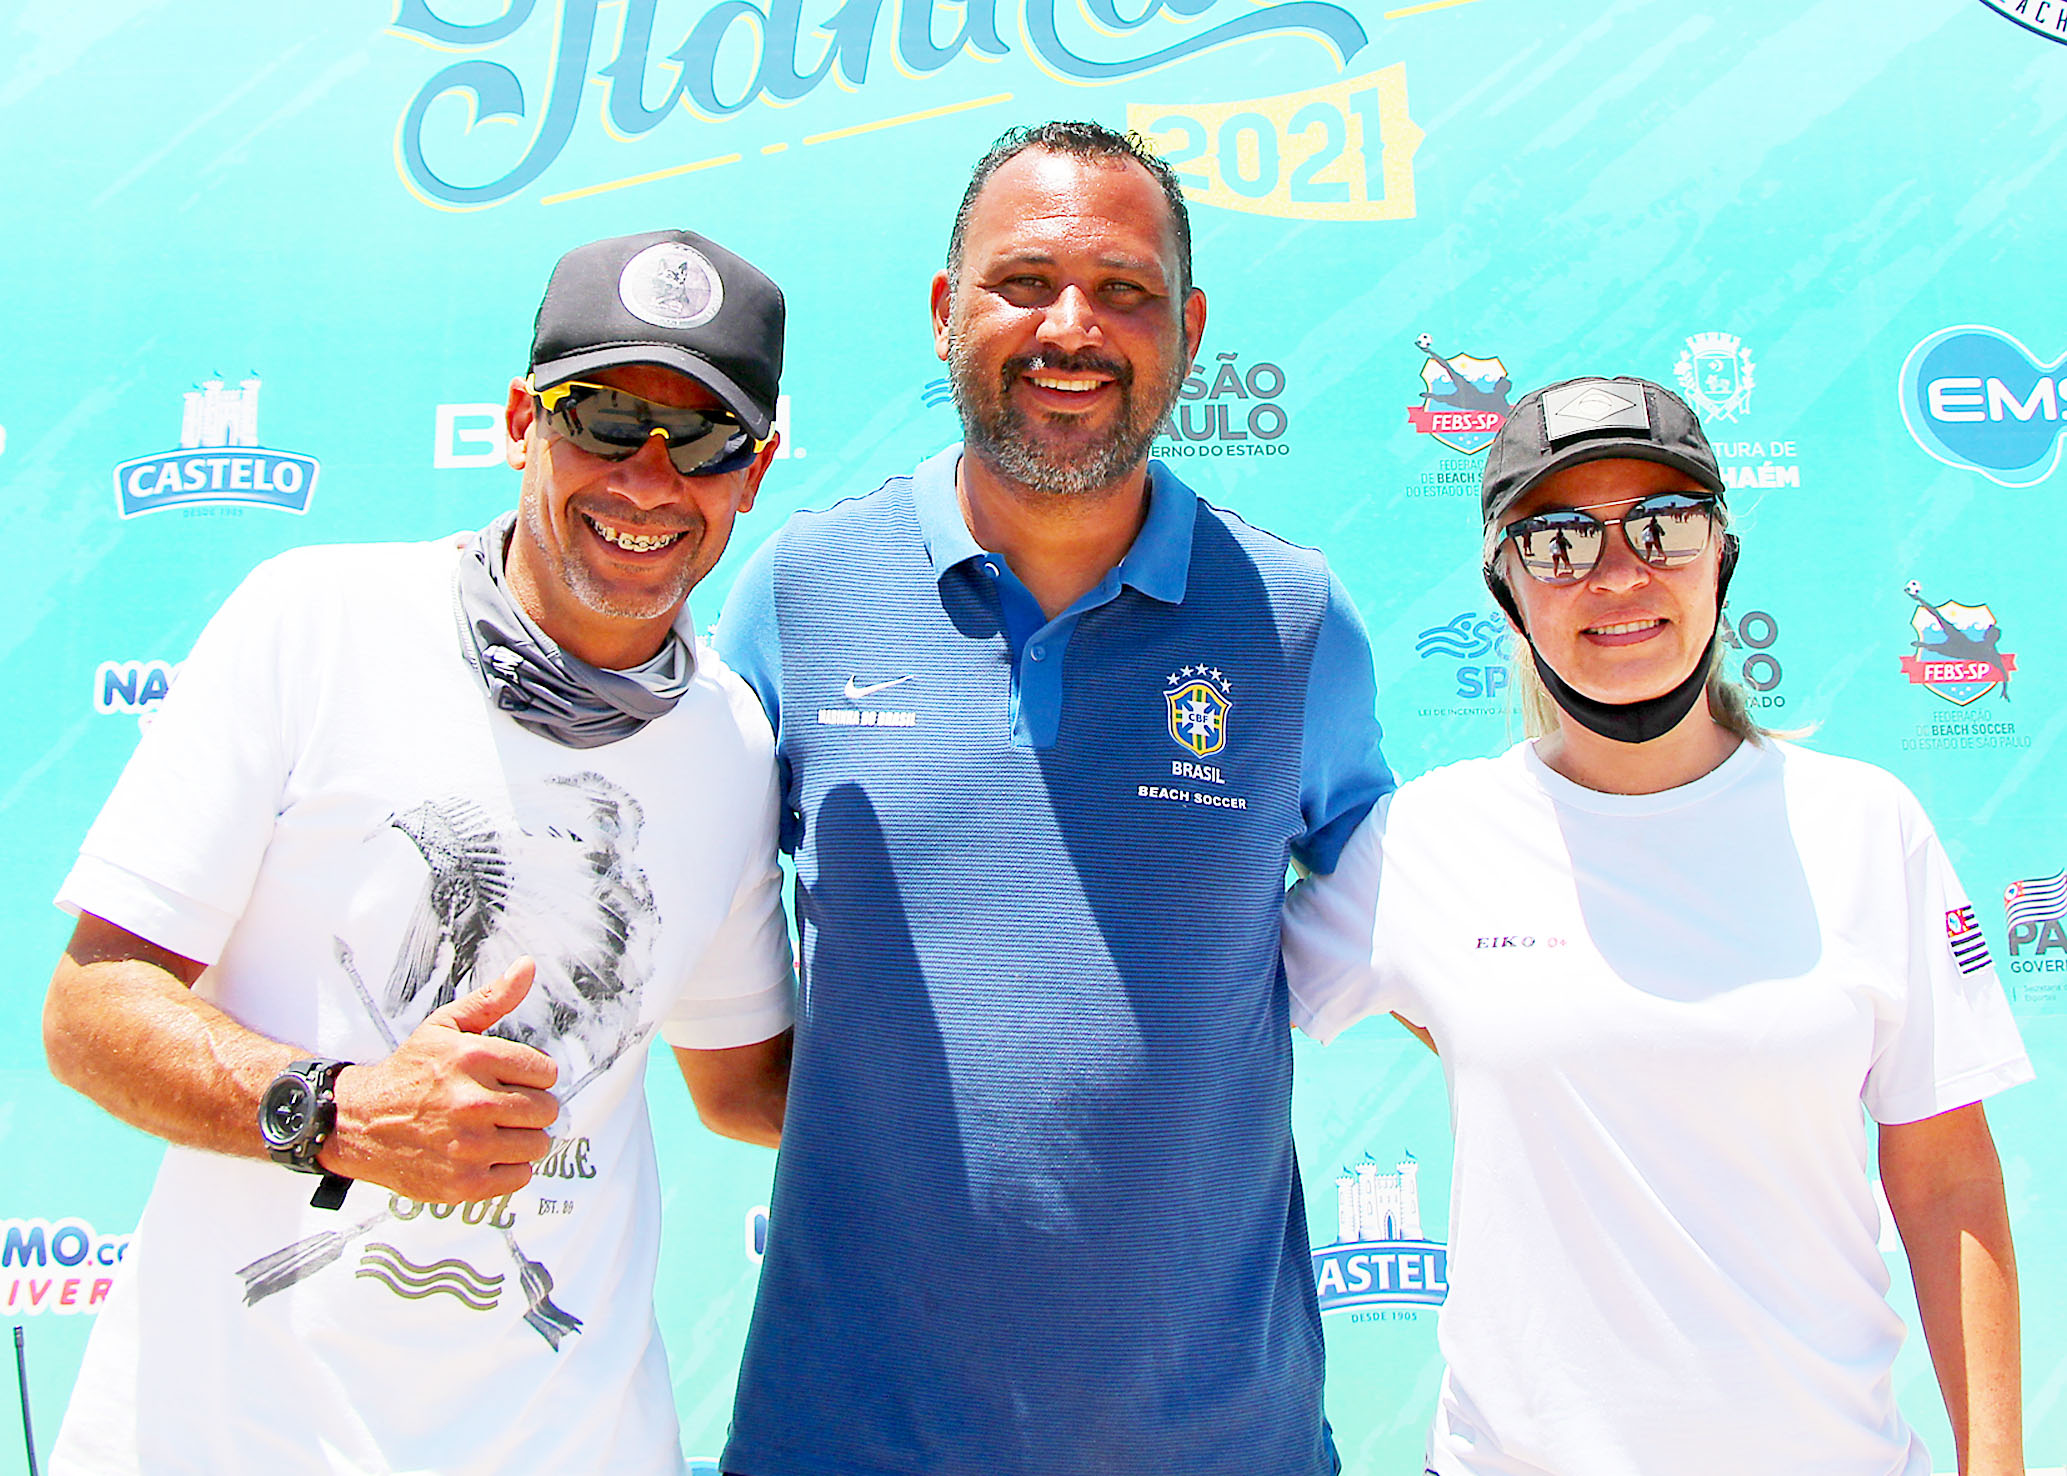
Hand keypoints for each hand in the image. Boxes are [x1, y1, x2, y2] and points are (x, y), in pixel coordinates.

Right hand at [321, 958, 560, 1202]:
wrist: (358, 1122)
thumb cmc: (408, 1074)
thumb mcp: (445, 1027)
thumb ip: (492, 999)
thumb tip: (526, 966)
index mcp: (475, 1059)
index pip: (546, 1072)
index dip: (532, 1076)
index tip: (512, 1080)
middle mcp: (474, 1103)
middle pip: (546, 1110)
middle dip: (530, 1107)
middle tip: (503, 1106)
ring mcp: (469, 1146)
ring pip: (537, 1145)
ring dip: (521, 1139)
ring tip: (493, 1130)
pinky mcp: (463, 1183)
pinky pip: (519, 1176)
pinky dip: (508, 1168)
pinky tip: (484, 1154)